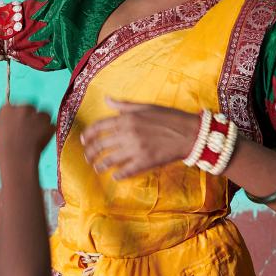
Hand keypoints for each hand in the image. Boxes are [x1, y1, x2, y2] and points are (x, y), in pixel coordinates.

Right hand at [0, 102, 55, 170]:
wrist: (17, 160)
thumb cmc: (4, 150)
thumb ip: (7, 122)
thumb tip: (11, 121)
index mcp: (8, 109)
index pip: (16, 106)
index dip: (19, 116)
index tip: (20, 124)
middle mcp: (23, 107)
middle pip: (30, 107)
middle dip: (31, 117)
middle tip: (30, 131)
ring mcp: (37, 114)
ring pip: (43, 114)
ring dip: (41, 122)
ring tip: (36, 137)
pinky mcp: (49, 123)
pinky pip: (51, 125)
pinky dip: (49, 131)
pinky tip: (41, 141)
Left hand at [80, 98, 200, 179]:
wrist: (191, 133)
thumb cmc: (169, 118)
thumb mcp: (145, 107)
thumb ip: (123, 106)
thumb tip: (106, 99)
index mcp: (126, 119)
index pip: (99, 127)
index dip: (88, 135)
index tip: (83, 141)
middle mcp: (128, 134)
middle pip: (100, 145)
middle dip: (90, 152)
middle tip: (88, 157)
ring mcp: (136, 149)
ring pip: (110, 160)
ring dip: (100, 165)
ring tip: (97, 168)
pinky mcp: (145, 162)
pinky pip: (126, 171)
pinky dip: (118, 175)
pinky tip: (115, 177)